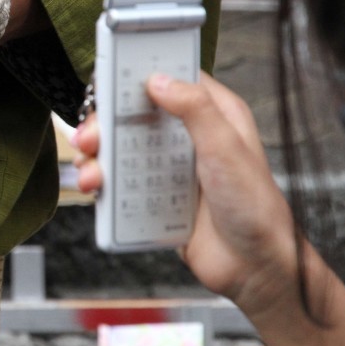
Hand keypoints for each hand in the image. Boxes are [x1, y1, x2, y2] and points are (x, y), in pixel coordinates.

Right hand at [72, 73, 297, 310]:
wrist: (253, 269)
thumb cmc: (256, 208)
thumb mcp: (227, 150)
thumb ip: (196, 110)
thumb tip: (159, 81)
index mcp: (213, 114)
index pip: (170, 79)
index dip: (138, 76)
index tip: (109, 81)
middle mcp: (188, 136)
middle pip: (133, 114)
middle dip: (103, 125)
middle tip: (88, 139)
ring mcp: (169, 165)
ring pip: (120, 148)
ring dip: (97, 157)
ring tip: (91, 174)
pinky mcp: (155, 193)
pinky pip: (121, 181)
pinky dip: (103, 182)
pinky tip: (97, 190)